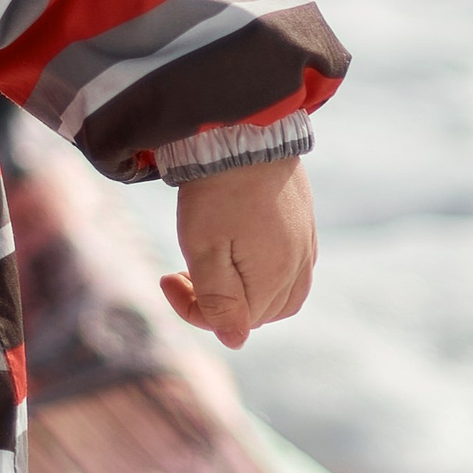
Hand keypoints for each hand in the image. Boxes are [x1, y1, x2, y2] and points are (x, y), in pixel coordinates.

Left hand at [161, 156, 317, 349]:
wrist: (244, 133)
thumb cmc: (218, 193)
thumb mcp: (205, 250)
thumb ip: (219, 300)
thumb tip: (234, 340)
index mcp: (274, 279)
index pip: (236, 322)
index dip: (195, 311)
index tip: (165, 278)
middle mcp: (299, 266)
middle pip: (258, 311)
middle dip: (216, 301)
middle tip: (179, 272)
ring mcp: (306, 243)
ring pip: (277, 292)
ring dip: (240, 288)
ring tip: (208, 261)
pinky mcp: (304, 222)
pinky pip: (289, 265)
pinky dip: (259, 269)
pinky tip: (235, 244)